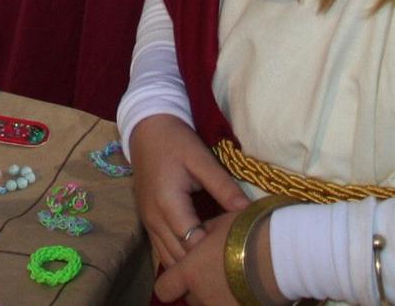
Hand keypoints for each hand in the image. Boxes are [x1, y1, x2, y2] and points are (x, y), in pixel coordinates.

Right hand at [130, 115, 248, 293]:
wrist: (146, 130)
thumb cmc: (175, 142)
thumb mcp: (202, 159)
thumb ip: (224, 187)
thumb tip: (248, 211)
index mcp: (168, 203)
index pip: (192, 241)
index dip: (214, 251)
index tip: (238, 249)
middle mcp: (154, 218)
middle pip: (180, 256)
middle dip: (203, 263)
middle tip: (232, 261)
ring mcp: (148, 223)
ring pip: (169, 258)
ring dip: (190, 265)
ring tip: (217, 263)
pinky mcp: (148, 223)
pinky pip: (162, 251)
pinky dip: (179, 258)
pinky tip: (198, 258)